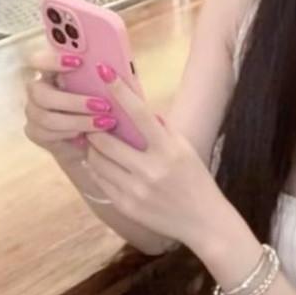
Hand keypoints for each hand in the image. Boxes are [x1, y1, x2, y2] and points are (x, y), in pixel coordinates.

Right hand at [22, 46, 112, 164]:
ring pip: (46, 117)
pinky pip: (48, 134)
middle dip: (74, 101)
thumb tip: (109, 69)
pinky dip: (71, 134)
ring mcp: (33, 112)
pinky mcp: (35, 133)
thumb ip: (98, 77)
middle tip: (103, 106)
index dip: (52, 60)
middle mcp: (37, 90)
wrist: (91, 140)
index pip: (37, 60)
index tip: (79, 62)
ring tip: (105, 123)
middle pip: (41, 93)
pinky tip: (89, 136)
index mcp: (49, 72)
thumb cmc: (99, 106)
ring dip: (78, 120)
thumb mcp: (101, 89)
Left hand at [83, 63, 224, 248]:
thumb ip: (162, 129)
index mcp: (168, 150)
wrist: (204, 222)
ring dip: (92, 149)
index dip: (120, 91)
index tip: (104, 72)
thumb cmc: (196, 180)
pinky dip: (97, 169)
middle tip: (91, 121)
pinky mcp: (126, 206)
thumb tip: (138, 107)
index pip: (140, 114)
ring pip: (98, 162)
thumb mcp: (185, 149)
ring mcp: (136, 190)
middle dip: (94, 128)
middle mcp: (150, 169)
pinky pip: (101, 181)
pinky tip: (100, 164)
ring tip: (94, 142)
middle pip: (106, 140)